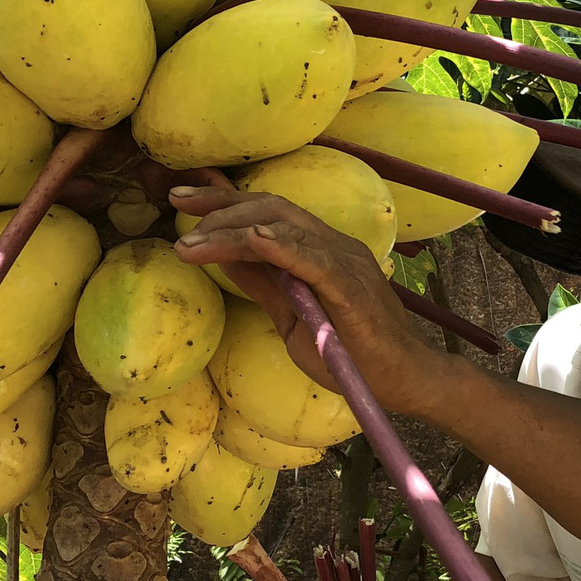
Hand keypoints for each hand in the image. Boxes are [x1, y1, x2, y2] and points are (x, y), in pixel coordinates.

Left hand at [167, 182, 460, 416]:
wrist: (404, 381)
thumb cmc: (352, 355)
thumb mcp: (292, 316)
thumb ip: (263, 284)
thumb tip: (226, 256)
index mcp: (320, 250)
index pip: (269, 213)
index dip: (224, 201)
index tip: (181, 199)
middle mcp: (333, 245)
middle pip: (272, 207)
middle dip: (219, 203)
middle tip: (175, 203)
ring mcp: (345, 262)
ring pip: (284, 226)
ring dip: (232, 229)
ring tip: (191, 243)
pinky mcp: (351, 287)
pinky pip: (312, 257)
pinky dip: (280, 244)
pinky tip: (251, 239)